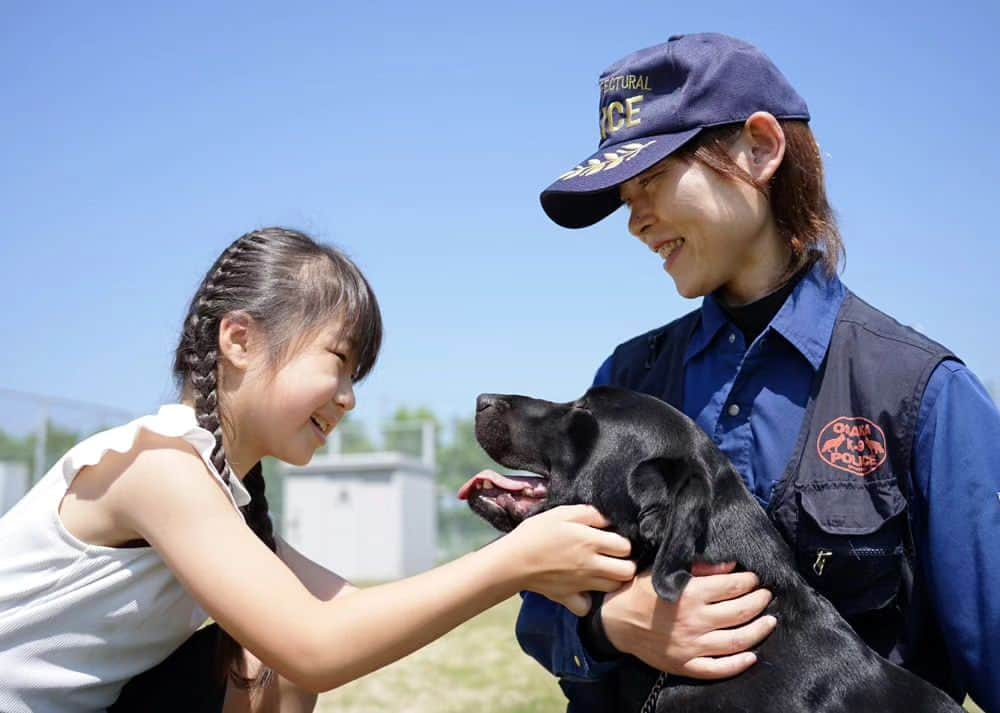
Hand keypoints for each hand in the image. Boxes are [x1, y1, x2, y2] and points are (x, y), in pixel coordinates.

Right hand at [506, 505, 635, 615]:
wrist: (512, 560)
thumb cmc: (536, 532)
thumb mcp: (561, 513)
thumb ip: (588, 513)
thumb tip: (608, 520)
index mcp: (591, 541)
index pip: (625, 547)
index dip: (623, 543)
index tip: (613, 541)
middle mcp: (591, 565)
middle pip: (626, 571)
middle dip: (625, 564)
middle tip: (613, 558)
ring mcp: (581, 584)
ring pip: (613, 588)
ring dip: (612, 580)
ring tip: (601, 571)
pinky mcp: (568, 598)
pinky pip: (587, 607)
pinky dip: (589, 600)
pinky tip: (584, 590)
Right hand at [601, 561, 776, 678]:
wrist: (616, 622)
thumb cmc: (641, 592)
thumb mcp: (665, 572)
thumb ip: (698, 569)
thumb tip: (730, 566)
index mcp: (691, 594)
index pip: (732, 586)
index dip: (749, 582)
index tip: (755, 579)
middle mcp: (695, 621)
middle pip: (740, 611)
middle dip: (759, 601)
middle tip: (767, 595)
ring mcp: (692, 646)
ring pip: (737, 640)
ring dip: (759, 630)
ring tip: (770, 621)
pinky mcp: (687, 665)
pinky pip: (719, 668)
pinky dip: (739, 664)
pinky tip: (752, 656)